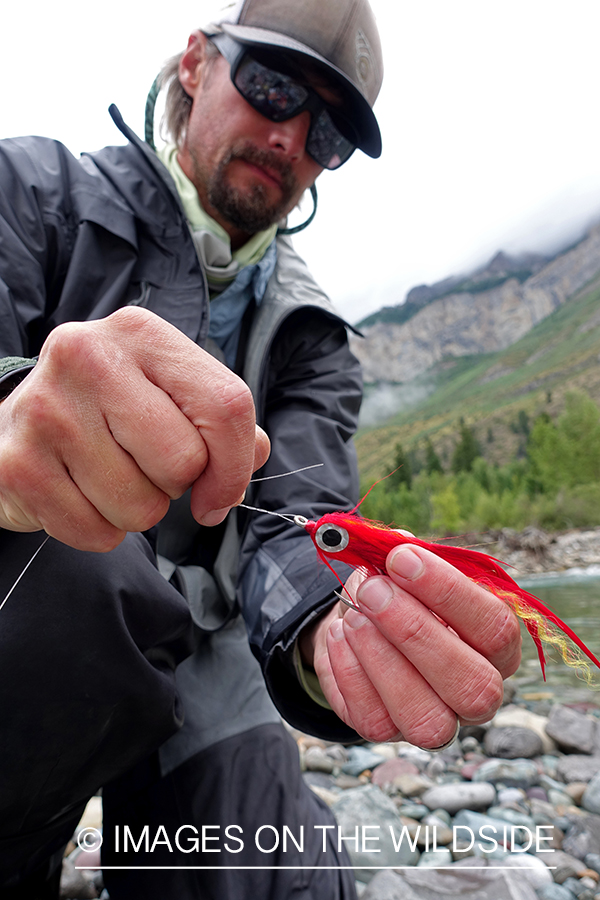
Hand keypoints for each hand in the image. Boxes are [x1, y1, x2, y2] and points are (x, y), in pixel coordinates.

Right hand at [0, 308, 269, 550]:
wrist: (11, 424)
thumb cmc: (104, 411)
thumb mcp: (164, 393)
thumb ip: (221, 419)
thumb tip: (257, 452)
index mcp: (140, 333)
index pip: (225, 406)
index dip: (235, 465)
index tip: (220, 493)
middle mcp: (87, 356)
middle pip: (183, 462)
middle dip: (176, 485)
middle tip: (142, 466)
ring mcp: (46, 409)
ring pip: (141, 506)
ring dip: (136, 510)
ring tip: (106, 477)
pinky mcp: (18, 465)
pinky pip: (96, 533)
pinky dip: (98, 530)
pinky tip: (78, 494)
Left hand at [301, 545, 521, 748]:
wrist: (360, 618)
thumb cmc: (399, 590)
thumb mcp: (406, 566)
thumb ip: (407, 554)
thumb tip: (393, 544)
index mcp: (497, 646)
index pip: (496, 628)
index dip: (449, 592)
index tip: (401, 558)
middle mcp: (479, 693)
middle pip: (473, 685)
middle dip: (415, 633)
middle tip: (373, 590)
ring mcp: (437, 721)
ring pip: (425, 717)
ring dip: (381, 659)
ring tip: (354, 615)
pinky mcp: (389, 732)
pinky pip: (372, 720)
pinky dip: (349, 671)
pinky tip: (341, 634)